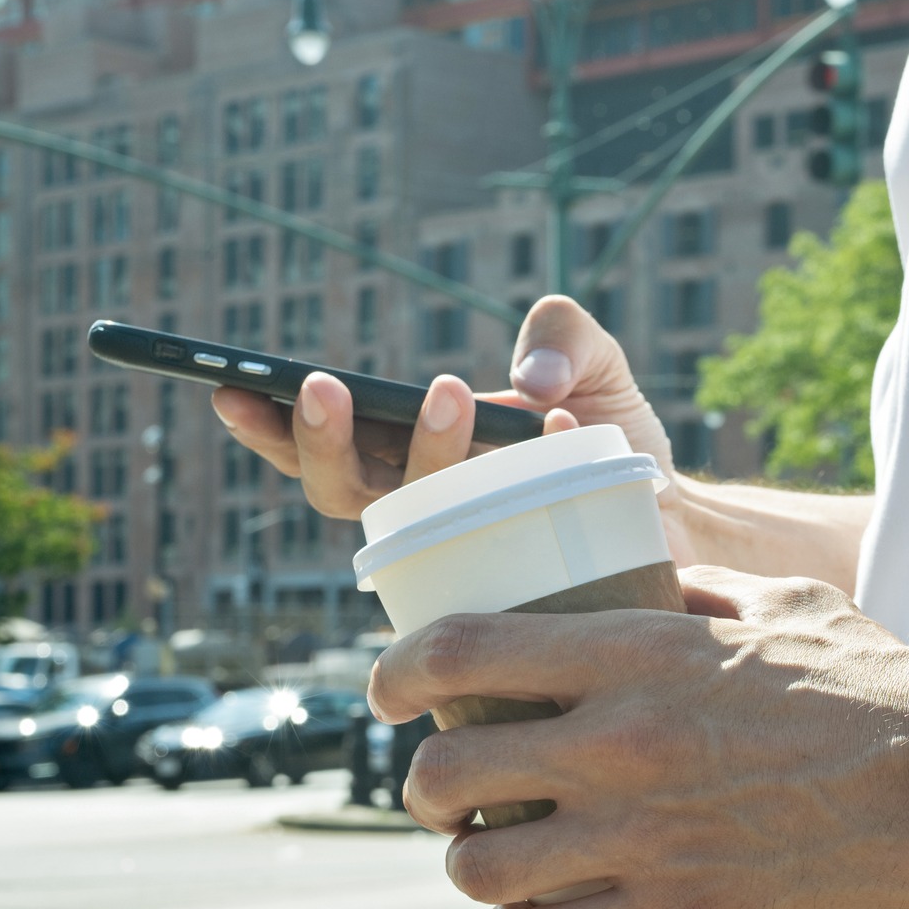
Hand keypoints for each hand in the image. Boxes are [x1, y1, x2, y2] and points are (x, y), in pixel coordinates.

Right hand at [208, 296, 686, 541]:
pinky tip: (560, 432)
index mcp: (412, 455)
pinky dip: (532, 476)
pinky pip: (506, 544)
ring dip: (421, 452)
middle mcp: (429, 508)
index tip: (226, 388)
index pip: (325, 448)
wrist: (682, 509)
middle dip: (323, 438)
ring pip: (410, 519)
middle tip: (326, 384)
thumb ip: (563, 330)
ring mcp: (470, 546)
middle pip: (344, 490)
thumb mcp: (591, 358)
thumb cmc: (610, 434)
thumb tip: (530, 380)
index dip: (269, 427)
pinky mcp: (523, 578)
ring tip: (452, 389)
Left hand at [367, 567, 908, 908]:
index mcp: (639, 654)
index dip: (395, 673)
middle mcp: (623, 745)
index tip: (387, 690)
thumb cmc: (880, 683)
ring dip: (475, 865)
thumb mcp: (784, 603)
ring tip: (499, 857)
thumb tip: (652, 577)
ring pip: (480, 869)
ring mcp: (645, 838)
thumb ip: (699, 590)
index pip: (458, 654)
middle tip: (453, 789)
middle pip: (442, 775)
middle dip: (428, 787)